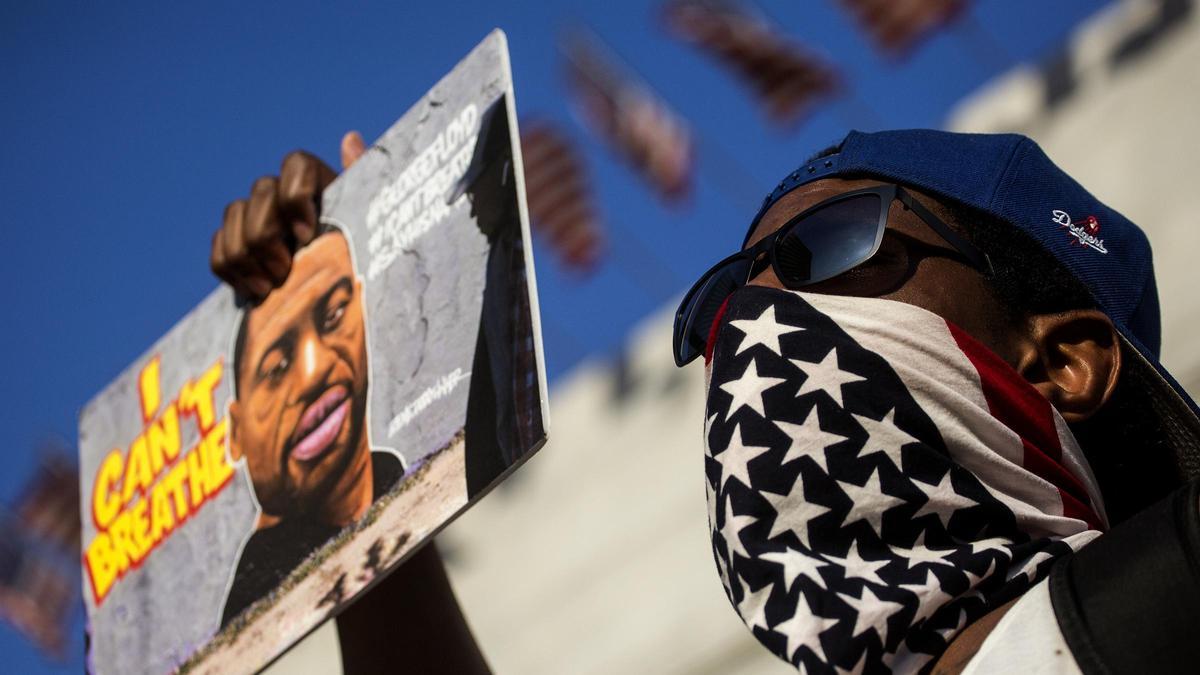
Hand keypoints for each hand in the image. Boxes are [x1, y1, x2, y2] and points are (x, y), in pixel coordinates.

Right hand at [210, 131, 367, 300]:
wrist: (347, 301)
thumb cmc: (367, 258)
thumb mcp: (371, 227)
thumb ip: (363, 186)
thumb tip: (351, 138)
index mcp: (321, 185)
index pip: (296, 163)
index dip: (295, 195)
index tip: (306, 234)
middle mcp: (286, 194)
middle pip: (260, 192)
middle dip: (266, 235)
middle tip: (283, 271)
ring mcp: (260, 219)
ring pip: (233, 213)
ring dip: (245, 254)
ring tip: (268, 288)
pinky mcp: (240, 247)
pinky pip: (218, 247)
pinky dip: (228, 268)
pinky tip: (251, 291)